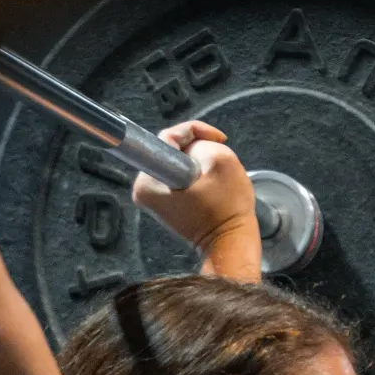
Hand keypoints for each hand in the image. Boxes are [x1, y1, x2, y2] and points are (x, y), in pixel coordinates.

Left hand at [131, 121, 260, 280]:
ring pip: (178, 161)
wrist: (230, 243)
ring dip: (199, 163)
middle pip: (171, 149)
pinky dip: (197, 175)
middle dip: (198, 150)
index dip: (195, 132)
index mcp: (150, 180)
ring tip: (216, 178)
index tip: (216, 139)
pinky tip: (210, 188)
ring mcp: (153, 197)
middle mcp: (144, 188)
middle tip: (218, 161)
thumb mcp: (222, 161)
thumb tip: (195, 146)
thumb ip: (203, 142)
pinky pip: (180, 176)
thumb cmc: (227, 211)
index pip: (168, 137)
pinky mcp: (164, 203)